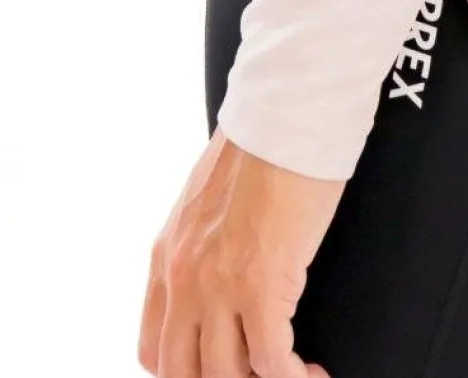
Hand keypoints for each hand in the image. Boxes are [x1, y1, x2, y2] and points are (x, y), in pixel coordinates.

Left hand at [137, 125, 345, 376]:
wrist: (284, 116)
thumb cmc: (257, 150)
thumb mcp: (204, 205)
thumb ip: (200, 249)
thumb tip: (219, 279)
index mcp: (166, 259)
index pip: (154, 350)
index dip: (187, 374)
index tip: (224, 370)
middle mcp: (183, 279)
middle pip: (183, 375)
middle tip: (256, 375)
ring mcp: (218, 287)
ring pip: (226, 377)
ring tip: (296, 372)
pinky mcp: (261, 286)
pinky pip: (272, 363)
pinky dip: (295, 376)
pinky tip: (313, 369)